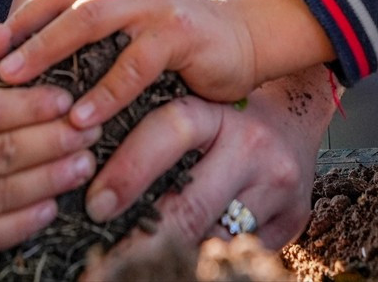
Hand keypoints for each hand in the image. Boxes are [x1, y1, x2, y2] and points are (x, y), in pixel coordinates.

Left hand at [0, 0, 258, 128]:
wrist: (253, 36)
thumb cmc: (183, 44)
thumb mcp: (132, 30)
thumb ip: (91, 35)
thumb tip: (28, 61)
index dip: (13, 21)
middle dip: (20, 32)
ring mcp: (155, 3)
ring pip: (91, 19)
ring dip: (50, 49)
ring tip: (19, 83)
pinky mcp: (180, 32)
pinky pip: (135, 62)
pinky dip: (106, 90)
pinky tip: (82, 117)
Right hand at [0, 26, 101, 279]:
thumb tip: (8, 32)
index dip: (32, 106)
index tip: (69, 99)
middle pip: (0, 153)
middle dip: (53, 142)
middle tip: (91, 132)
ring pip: (1, 195)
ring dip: (51, 180)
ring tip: (85, 164)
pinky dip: (24, 223)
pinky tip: (53, 205)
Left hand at [85, 66, 332, 253]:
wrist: (294, 120)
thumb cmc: (224, 118)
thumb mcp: (193, 111)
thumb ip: (151, 134)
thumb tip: (84, 171)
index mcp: (215, 112)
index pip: (169, 132)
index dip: (129, 170)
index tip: (95, 205)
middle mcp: (250, 147)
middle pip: (191, 205)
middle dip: (142, 240)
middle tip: (103, 265)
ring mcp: (275, 187)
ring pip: (215, 239)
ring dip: (173, 255)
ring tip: (131, 268)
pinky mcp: (291, 221)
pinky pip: (240, 252)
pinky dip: (207, 260)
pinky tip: (180, 263)